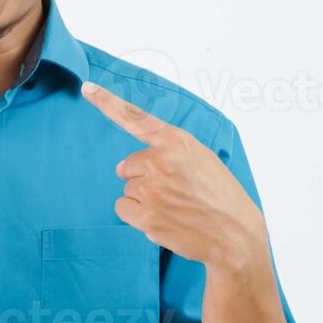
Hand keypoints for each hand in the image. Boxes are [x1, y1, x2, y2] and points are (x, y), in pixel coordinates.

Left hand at [81, 81, 267, 276]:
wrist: (234, 234)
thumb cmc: (220, 194)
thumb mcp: (201, 157)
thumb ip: (166, 152)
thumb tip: (122, 167)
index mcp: (176, 142)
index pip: (136, 118)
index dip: (107, 102)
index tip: (88, 88)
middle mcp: (161, 162)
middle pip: (128, 165)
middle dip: (144, 177)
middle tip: (173, 189)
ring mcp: (152, 190)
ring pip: (127, 188)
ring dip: (143, 197)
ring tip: (173, 206)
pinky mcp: (146, 217)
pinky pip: (123, 207)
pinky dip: (136, 214)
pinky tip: (161, 218)